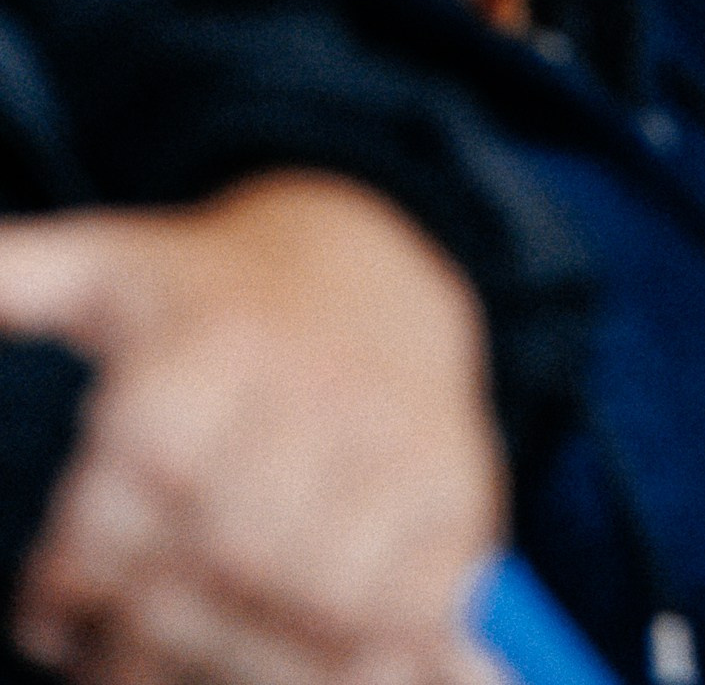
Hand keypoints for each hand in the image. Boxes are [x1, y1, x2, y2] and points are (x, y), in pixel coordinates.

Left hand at [2, 177, 503, 684]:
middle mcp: (304, 394)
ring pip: (303, 604)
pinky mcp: (456, 492)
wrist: (379, 264)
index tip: (51, 612)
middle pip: (205, 571)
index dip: (68, 585)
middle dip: (146, 636)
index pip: (112, 516)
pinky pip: (401, 611)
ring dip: (237, 657)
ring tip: (194, 660)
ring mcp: (390, 447)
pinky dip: (348, 654)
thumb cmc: (212, 292)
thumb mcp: (106, 265)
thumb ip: (16, 275)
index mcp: (202, 352)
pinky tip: (296, 653)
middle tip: (112, 658)